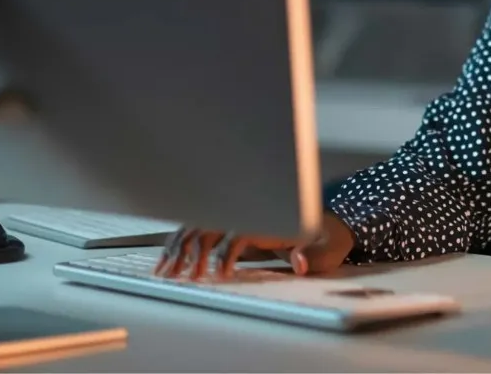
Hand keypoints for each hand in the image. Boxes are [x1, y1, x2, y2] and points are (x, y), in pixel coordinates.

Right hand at [152, 213, 355, 279]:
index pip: (235, 234)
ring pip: (195, 230)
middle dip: (191, 254)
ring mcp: (232, 216)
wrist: (322, 224)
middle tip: (182, 277)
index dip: (224, 255)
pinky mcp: (225, 224)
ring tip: (165, 272)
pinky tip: (166, 260)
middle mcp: (243, 214)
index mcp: (264, 218)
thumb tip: (297, 262)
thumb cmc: (322, 238)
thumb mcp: (325, 247)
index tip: (218, 276)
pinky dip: (177, 245)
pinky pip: (194, 231)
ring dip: (177, 250)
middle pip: (207, 229)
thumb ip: (312, 256)